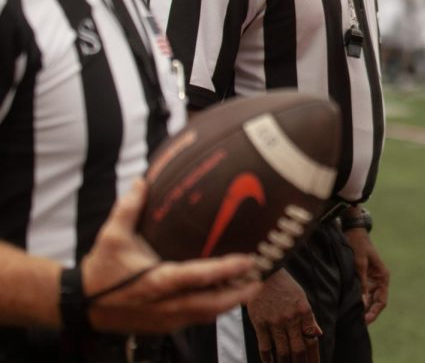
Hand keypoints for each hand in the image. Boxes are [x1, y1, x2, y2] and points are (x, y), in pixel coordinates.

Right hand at [82, 180, 261, 334]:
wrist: (81, 304)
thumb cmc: (100, 269)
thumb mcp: (111, 236)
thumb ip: (129, 208)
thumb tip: (141, 181)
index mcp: (156, 281)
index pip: (198, 277)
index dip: (226, 270)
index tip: (249, 260)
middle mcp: (165, 304)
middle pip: (211, 304)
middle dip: (239, 294)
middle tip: (261, 278)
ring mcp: (165, 318)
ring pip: (206, 315)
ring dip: (230, 303)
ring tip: (251, 286)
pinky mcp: (163, 325)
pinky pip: (196, 319)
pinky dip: (214, 309)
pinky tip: (227, 296)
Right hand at [247, 269, 320, 362]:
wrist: (264, 274)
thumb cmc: (285, 286)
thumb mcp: (302, 298)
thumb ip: (310, 318)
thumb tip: (318, 334)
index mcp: (304, 312)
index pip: (311, 340)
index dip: (314, 356)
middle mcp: (291, 319)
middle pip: (298, 349)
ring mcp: (275, 322)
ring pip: (282, 351)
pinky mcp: (259, 323)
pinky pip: (264, 346)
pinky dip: (268, 358)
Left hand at [343, 228, 388, 323]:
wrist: (353, 231)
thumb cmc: (359, 245)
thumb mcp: (359, 263)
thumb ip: (362, 283)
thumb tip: (362, 303)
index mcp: (383, 277)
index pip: (382, 301)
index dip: (374, 313)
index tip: (364, 322)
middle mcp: (379, 281)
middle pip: (375, 303)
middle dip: (368, 314)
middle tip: (357, 324)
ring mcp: (371, 280)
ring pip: (369, 300)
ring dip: (362, 309)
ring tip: (351, 318)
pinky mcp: (363, 278)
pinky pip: (362, 294)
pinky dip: (358, 301)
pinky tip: (349, 308)